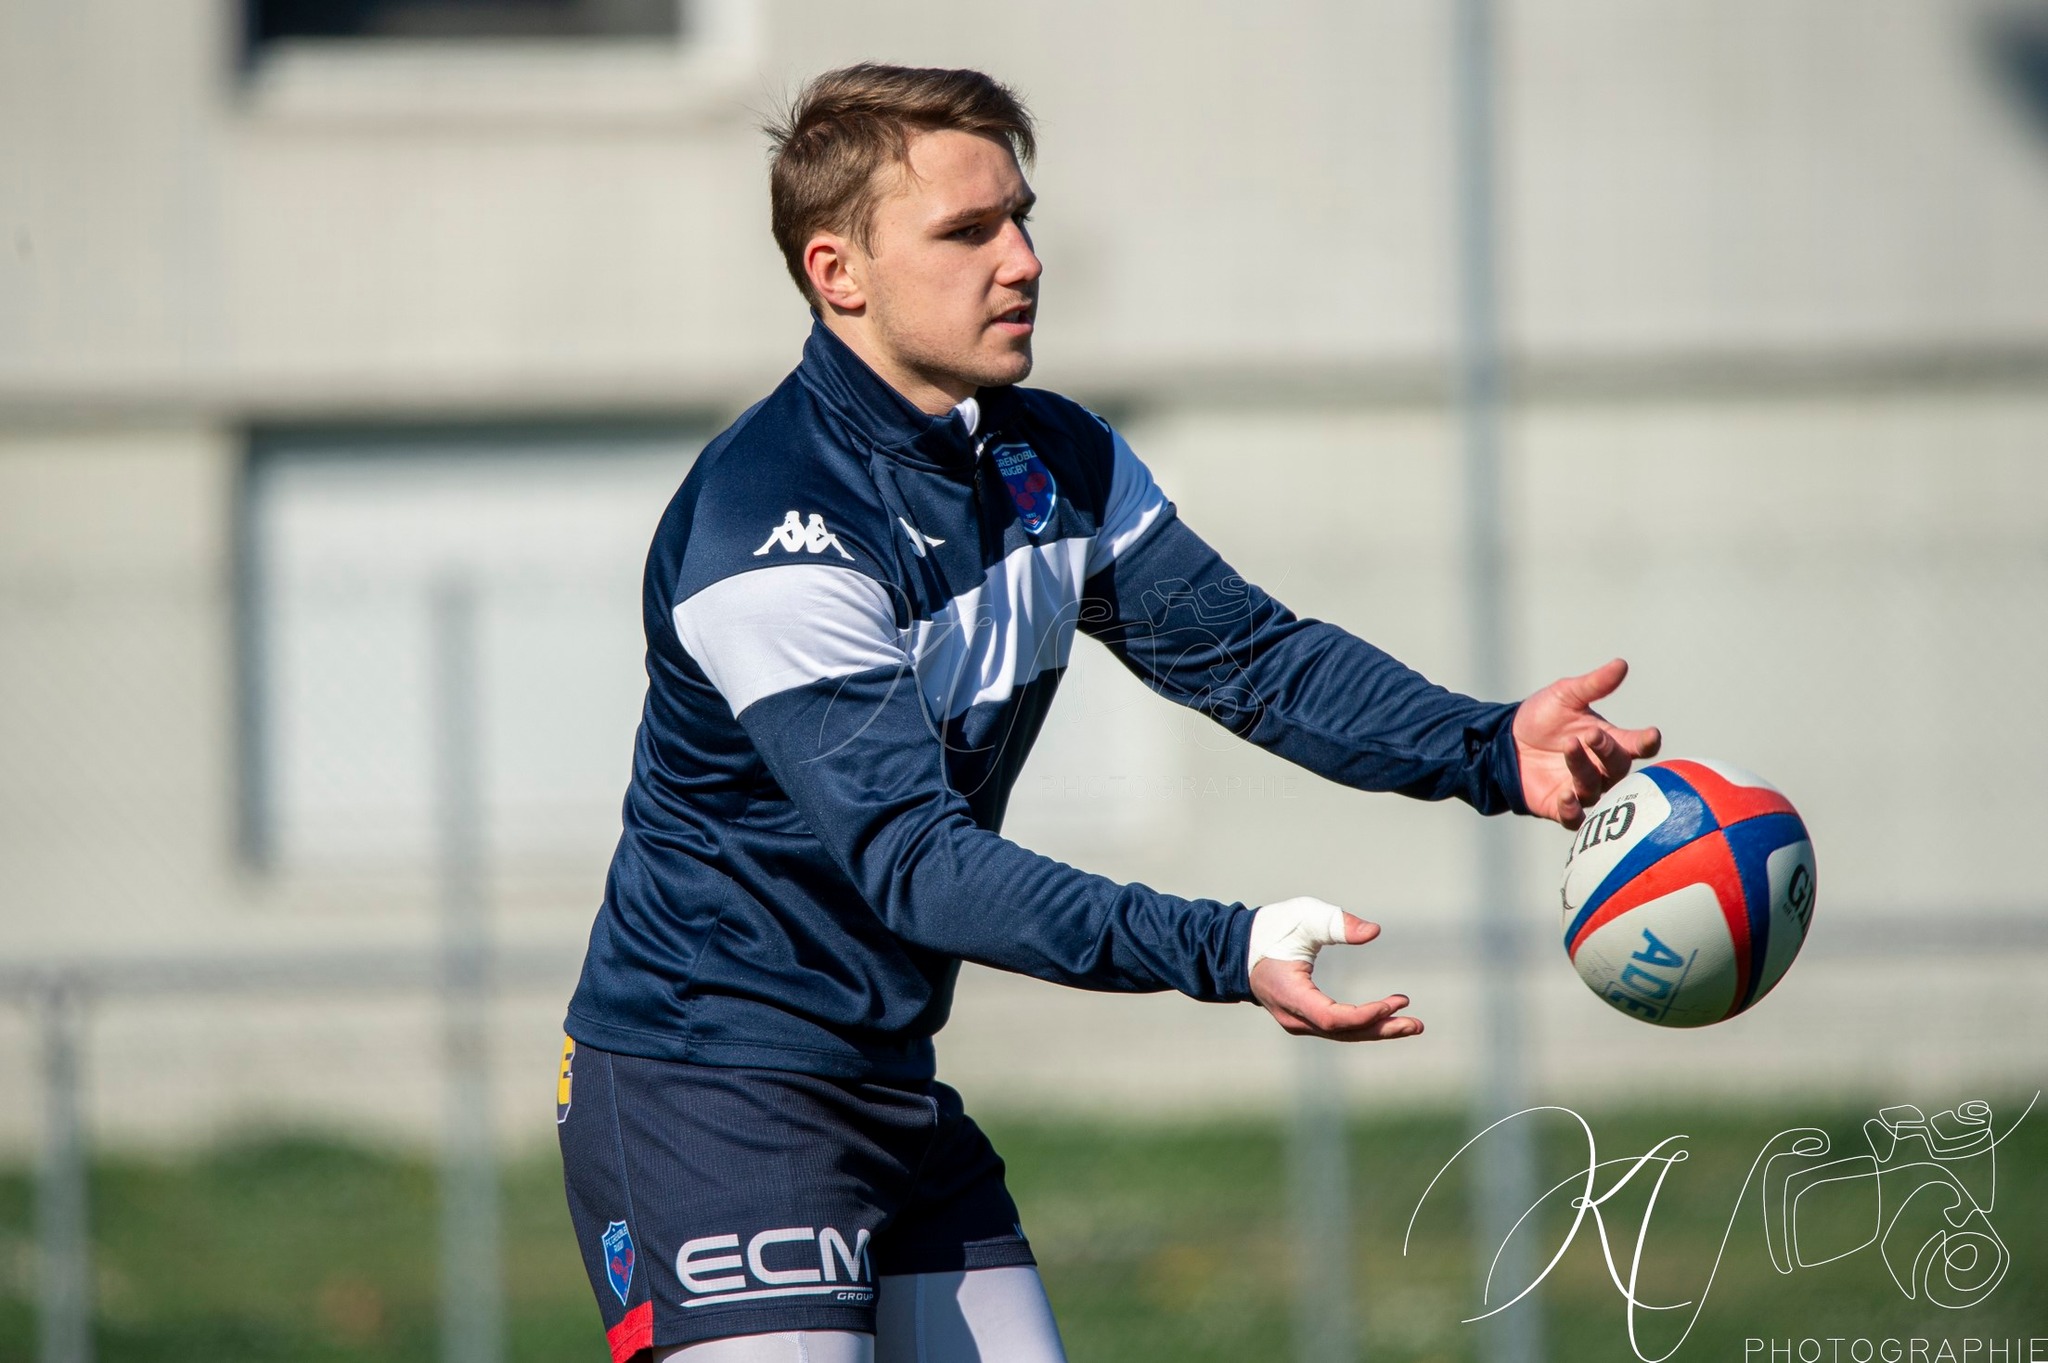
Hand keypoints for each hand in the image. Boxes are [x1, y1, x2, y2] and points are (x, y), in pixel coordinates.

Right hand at [1246, 897, 1422, 1041]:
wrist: (1239, 948)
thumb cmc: (1272, 929)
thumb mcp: (1305, 917)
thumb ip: (1338, 924)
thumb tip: (1374, 932)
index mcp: (1290, 994)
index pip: (1331, 1017)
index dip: (1364, 1014)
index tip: (1392, 1003)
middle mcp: (1294, 1016)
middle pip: (1343, 1032)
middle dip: (1381, 1028)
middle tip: (1416, 1023)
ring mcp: (1298, 1021)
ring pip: (1342, 1033)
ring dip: (1377, 1028)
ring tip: (1412, 1023)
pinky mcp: (1304, 1018)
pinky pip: (1338, 1027)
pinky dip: (1363, 1022)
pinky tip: (1387, 1015)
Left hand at [1514, 657, 1661, 828]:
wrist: (1504, 740)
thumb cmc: (1541, 718)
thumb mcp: (1565, 695)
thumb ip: (1593, 685)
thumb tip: (1620, 664)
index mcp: (1608, 741)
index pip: (1636, 745)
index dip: (1646, 742)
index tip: (1651, 735)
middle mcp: (1600, 769)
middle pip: (1618, 767)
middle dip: (1607, 751)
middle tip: (1591, 735)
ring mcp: (1582, 789)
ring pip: (1595, 788)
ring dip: (1583, 769)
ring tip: (1569, 746)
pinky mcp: (1559, 807)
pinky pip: (1574, 817)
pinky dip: (1572, 809)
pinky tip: (1565, 796)